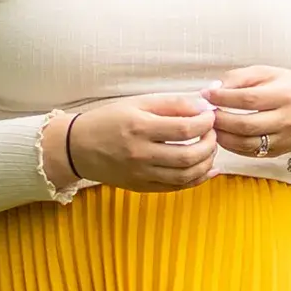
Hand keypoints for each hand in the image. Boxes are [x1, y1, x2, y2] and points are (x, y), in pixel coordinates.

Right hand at [49, 95, 217, 192]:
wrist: (78, 147)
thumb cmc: (109, 120)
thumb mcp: (137, 103)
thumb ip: (171, 103)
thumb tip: (204, 106)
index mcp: (139, 128)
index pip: (185, 128)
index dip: (205, 122)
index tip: (209, 115)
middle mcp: (140, 154)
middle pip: (189, 155)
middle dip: (210, 143)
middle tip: (212, 133)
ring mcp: (141, 174)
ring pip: (186, 175)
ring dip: (207, 162)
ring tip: (209, 149)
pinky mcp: (142, 186)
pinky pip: (177, 187)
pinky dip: (197, 180)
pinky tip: (208, 169)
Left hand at [203, 65, 290, 158]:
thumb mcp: (268, 73)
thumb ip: (240, 78)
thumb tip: (214, 88)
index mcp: (284, 96)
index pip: (248, 99)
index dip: (223, 97)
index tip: (206, 93)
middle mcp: (285, 120)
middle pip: (245, 125)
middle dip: (220, 119)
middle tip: (206, 113)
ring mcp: (283, 139)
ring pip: (246, 143)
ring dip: (223, 136)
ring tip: (211, 125)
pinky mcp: (279, 152)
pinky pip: (251, 152)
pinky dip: (232, 146)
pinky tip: (223, 136)